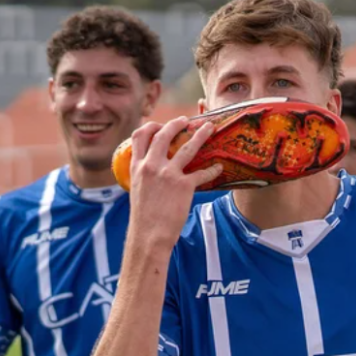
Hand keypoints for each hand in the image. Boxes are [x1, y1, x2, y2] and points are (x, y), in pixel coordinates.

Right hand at [127, 118, 221, 249]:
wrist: (149, 234)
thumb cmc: (143, 216)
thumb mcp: (137, 189)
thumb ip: (143, 174)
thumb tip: (151, 168)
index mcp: (137, 166)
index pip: (140, 136)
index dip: (150, 126)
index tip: (159, 124)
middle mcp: (151, 166)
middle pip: (164, 134)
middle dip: (176, 123)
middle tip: (186, 121)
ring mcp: (168, 174)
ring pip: (187, 147)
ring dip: (201, 135)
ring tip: (210, 128)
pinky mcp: (183, 186)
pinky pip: (201, 173)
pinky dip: (212, 170)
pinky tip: (218, 168)